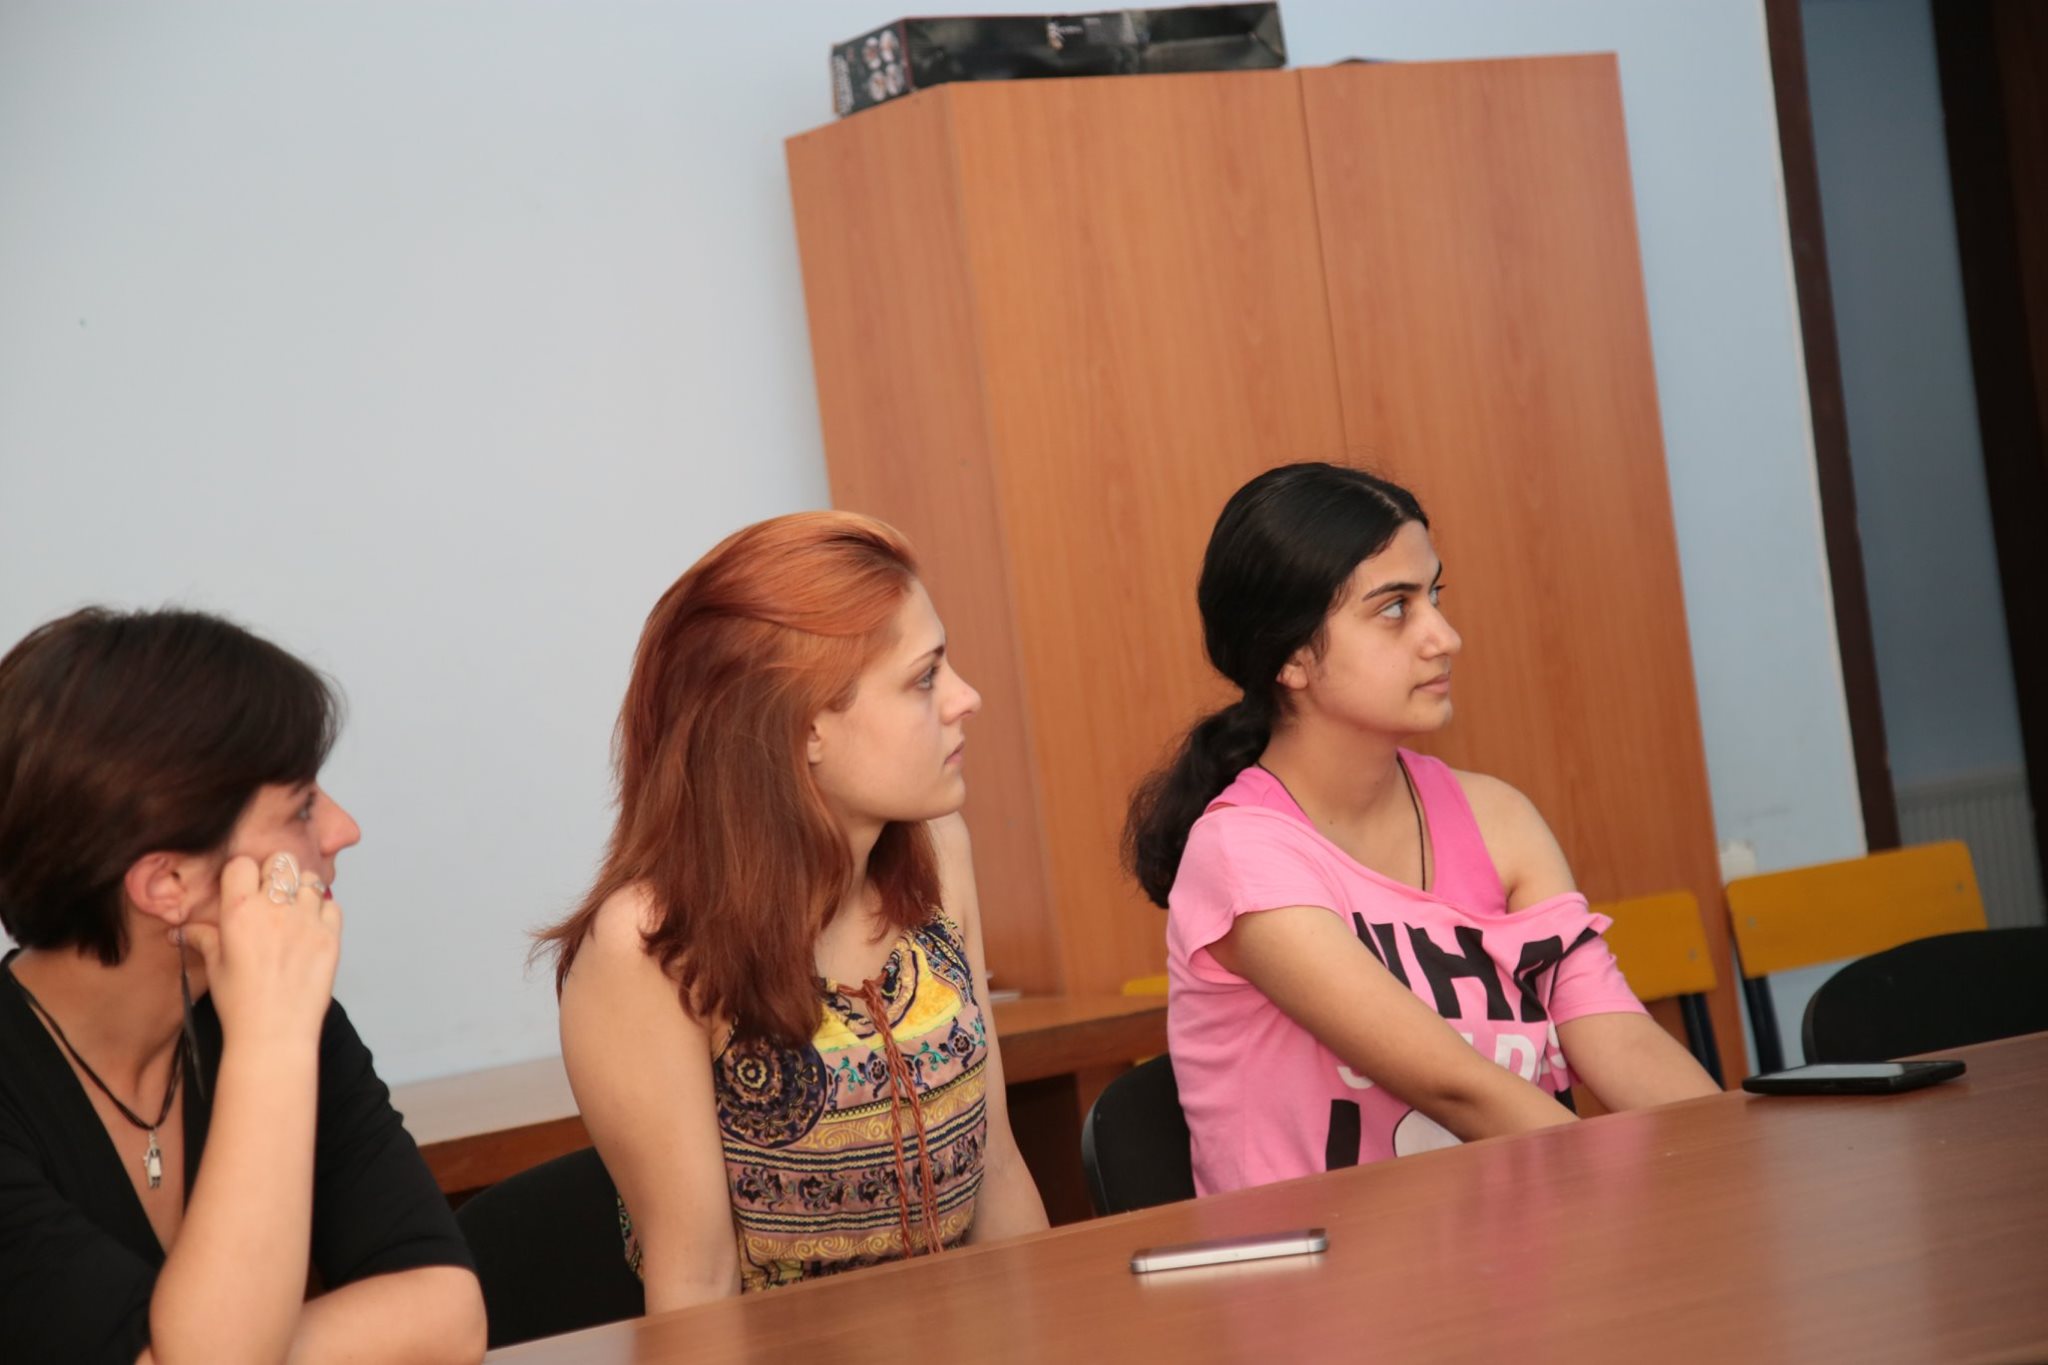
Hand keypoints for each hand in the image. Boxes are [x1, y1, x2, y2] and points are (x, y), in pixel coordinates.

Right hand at [179, 853, 341, 1046]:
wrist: (275, 1031)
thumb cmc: (240, 1002)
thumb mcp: (215, 966)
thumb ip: (202, 938)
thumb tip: (180, 931)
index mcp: (239, 911)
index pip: (242, 864)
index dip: (242, 873)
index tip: (243, 887)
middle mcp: (275, 908)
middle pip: (280, 862)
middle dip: (274, 873)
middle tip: (270, 895)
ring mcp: (306, 919)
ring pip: (309, 879)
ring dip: (300, 890)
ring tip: (292, 912)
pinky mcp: (330, 934)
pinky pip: (332, 903)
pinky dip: (323, 910)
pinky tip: (311, 928)